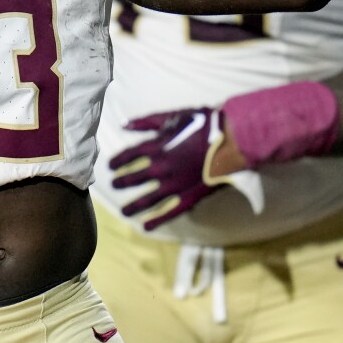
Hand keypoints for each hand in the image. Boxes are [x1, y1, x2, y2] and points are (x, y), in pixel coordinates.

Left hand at [109, 107, 228, 230]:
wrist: (232, 138)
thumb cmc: (204, 123)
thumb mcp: (173, 116)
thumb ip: (147, 122)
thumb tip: (124, 125)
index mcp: (156, 147)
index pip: (128, 157)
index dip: (117, 162)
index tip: (110, 167)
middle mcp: (161, 168)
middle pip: (134, 178)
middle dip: (122, 183)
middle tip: (114, 186)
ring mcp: (175, 185)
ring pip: (147, 199)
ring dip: (133, 206)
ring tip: (123, 211)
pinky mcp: (190, 196)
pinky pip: (170, 212)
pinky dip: (157, 220)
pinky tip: (145, 226)